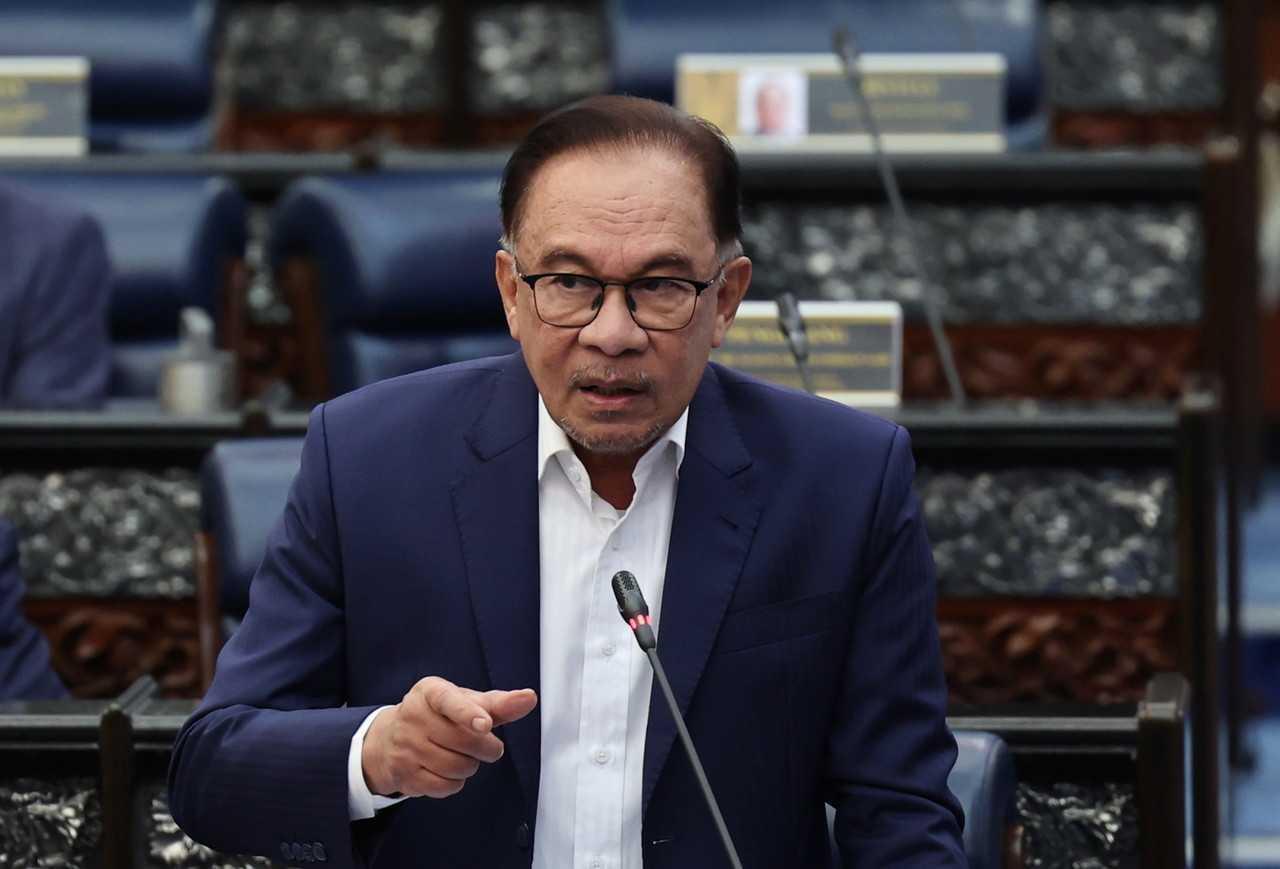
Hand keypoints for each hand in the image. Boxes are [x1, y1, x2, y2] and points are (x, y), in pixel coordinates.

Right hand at [361, 676, 536, 798]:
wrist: (389, 738)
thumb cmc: (438, 716)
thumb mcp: (464, 702)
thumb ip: (499, 703)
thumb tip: (530, 698)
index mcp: (431, 692)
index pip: (450, 701)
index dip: (469, 713)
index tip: (485, 724)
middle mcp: (413, 716)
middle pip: (466, 741)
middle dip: (487, 747)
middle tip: (485, 743)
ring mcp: (406, 747)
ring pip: (457, 766)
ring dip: (471, 765)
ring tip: (462, 754)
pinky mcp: (404, 775)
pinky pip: (445, 786)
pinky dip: (455, 782)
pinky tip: (447, 769)